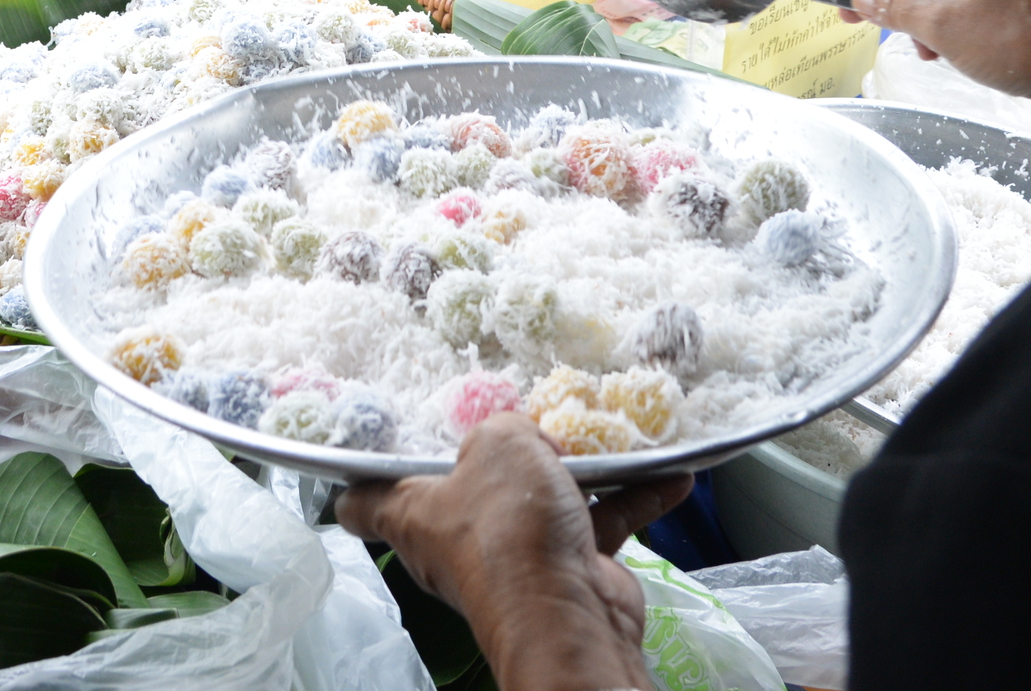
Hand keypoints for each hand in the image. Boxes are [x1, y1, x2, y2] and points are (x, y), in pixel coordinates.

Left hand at [338, 414, 687, 690]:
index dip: (359, 474)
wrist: (567, 612)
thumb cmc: (508, 526)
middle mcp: (454, 539)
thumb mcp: (498, 443)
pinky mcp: (564, 569)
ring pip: (538, 502)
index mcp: (413, 512)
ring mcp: (511, 557)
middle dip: (498, 455)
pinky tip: (671, 476)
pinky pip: (593, 523)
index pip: (360, 502)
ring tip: (610, 436)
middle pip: (463, 491)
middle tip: (525, 419)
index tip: (377, 442)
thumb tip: (520, 439)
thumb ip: (502, 428)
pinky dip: (629, 499)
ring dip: (578, 472)